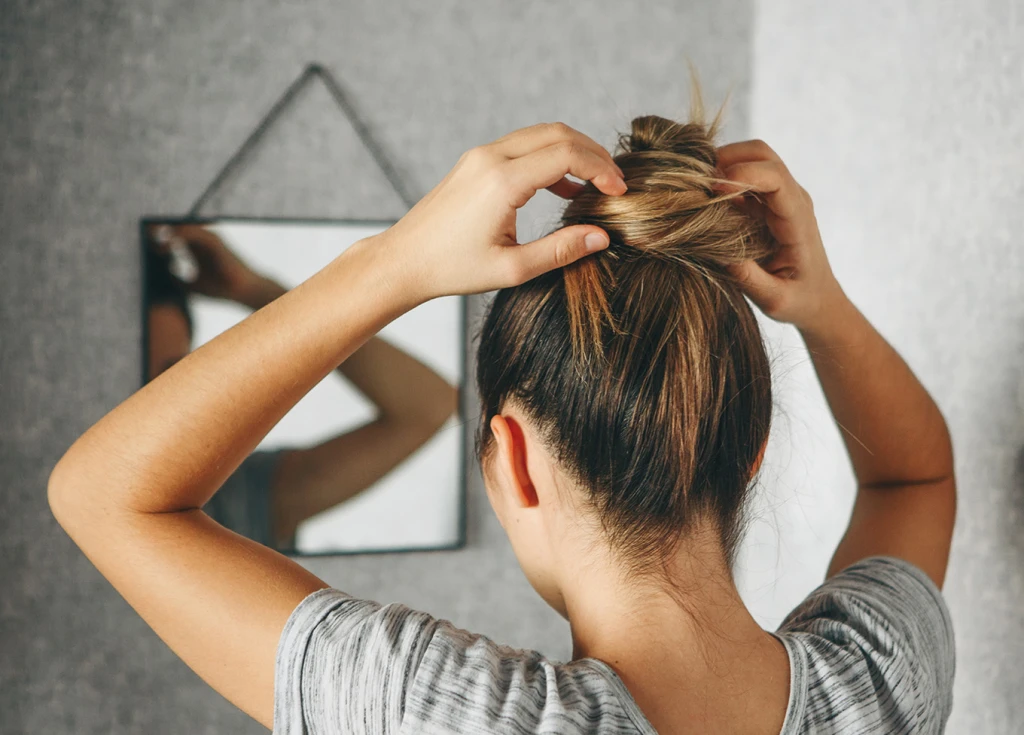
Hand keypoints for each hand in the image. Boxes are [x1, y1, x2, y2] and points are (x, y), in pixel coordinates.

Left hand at [149, 223, 279, 307]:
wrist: (242, 292)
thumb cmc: (221, 289)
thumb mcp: (192, 286)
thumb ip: (177, 279)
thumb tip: (163, 275)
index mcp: (196, 251)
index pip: (173, 238)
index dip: (159, 239)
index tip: (145, 243)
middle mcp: (201, 243)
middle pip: (177, 229)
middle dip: (160, 230)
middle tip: (145, 233)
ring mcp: (208, 240)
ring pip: (185, 228)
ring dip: (169, 231)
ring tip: (154, 236)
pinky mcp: (215, 242)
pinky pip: (196, 233)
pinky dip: (182, 235)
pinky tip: (170, 241)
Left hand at [373, 122, 627, 300]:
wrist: (404, 260)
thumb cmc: (452, 269)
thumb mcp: (512, 269)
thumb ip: (560, 251)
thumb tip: (601, 237)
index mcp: (501, 182)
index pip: (566, 155)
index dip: (601, 170)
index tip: (620, 192)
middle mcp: (490, 158)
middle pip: (558, 134)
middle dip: (593, 154)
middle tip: (615, 182)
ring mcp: (480, 156)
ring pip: (540, 135)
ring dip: (573, 152)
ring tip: (596, 183)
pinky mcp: (475, 161)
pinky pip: (522, 146)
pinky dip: (549, 158)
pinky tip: (564, 189)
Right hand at [713, 139, 845, 331]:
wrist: (817, 299)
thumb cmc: (799, 300)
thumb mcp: (775, 300)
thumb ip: (751, 279)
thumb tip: (722, 254)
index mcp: (798, 220)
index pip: (775, 177)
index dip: (742, 174)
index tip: (712, 190)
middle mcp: (792, 199)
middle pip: (762, 154)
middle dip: (727, 158)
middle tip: (696, 182)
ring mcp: (779, 197)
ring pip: (751, 158)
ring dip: (721, 164)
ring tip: (696, 189)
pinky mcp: (765, 202)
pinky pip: (742, 176)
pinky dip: (720, 177)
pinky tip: (702, 198)